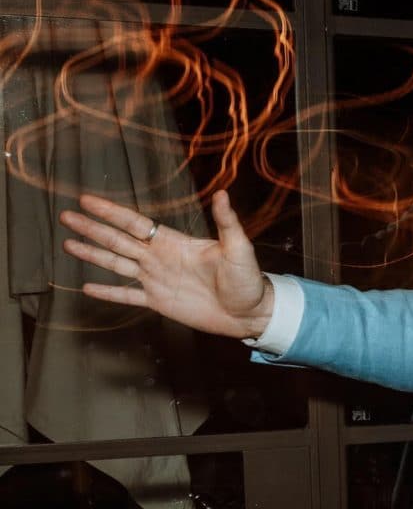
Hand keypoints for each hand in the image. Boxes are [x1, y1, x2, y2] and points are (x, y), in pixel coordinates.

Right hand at [59, 192, 274, 339]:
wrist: (250, 314)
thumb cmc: (248, 280)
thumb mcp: (239, 248)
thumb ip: (227, 222)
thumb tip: (222, 194)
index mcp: (174, 243)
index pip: (135, 223)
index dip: (111, 212)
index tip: (87, 200)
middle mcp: (160, 258)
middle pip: (118, 240)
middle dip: (92, 228)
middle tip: (66, 216)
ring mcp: (157, 280)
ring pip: (117, 264)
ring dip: (93, 255)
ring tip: (67, 244)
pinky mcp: (159, 302)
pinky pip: (128, 296)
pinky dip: (108, 293)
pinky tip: (87, 288)